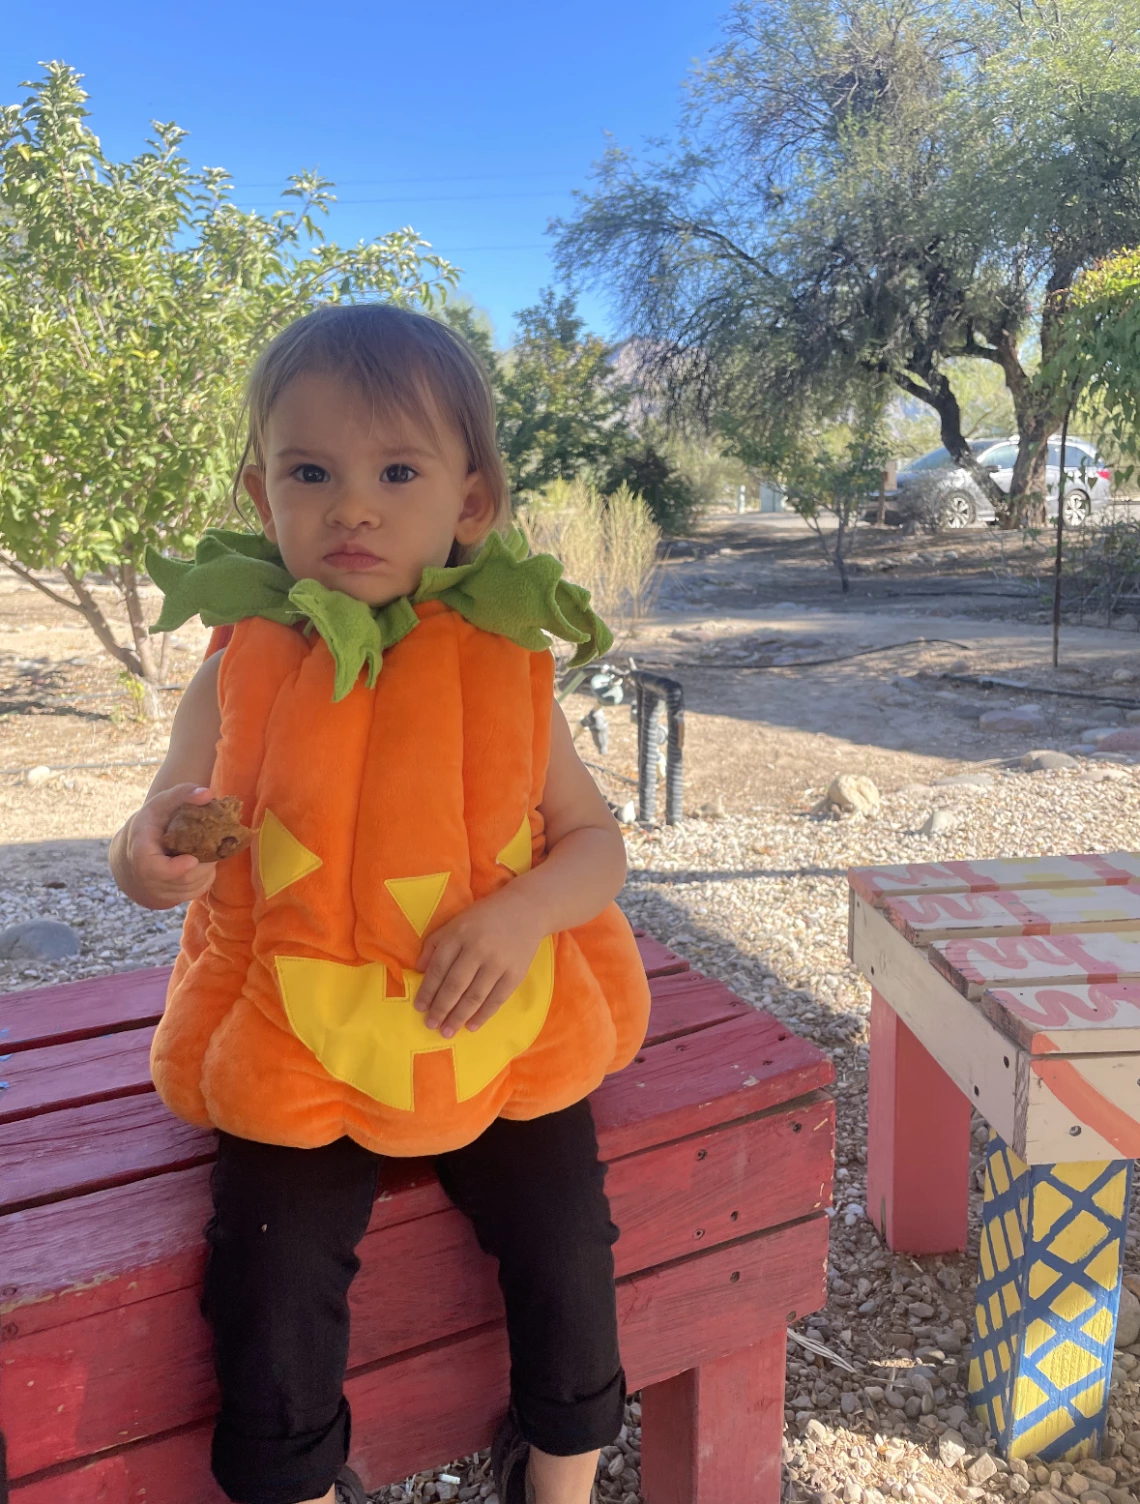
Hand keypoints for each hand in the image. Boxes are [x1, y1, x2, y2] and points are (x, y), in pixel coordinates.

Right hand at [112, 784, 219, 910]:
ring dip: (207, 870)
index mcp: (140, 853)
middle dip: (204, 863)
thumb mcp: (161, 805)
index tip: (192, 859)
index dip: (176, 869)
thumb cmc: (151, 824)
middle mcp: (147, 879)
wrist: (134, 853)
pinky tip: (203, 862)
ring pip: (194, 887)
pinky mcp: (172, 899)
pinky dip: (206, 878)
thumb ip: (182, 794)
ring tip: (207, 851)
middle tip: (214, 844)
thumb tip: (208, 794)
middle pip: (184, 879)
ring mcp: (159, 892)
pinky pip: (197, 892)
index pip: (154, 869)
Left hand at [414, 888, 543, 1038]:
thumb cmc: (485, 918)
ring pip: (474, 996)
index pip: (438, 968)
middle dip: (440, 1008)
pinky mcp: (515, 973)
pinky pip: (496, 999)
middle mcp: (478, 949)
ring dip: (458, 1016)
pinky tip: (471, 1026)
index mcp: (459, 935)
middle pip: (455, 985)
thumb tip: (418, 970)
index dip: (427, 990)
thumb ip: (435, 944)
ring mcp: (498, 963)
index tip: (419, 1008)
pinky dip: (483, 1015)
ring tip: (447, 1031)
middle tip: (430, 1025)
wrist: (526, 910)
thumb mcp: (456, 922)